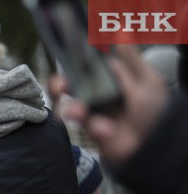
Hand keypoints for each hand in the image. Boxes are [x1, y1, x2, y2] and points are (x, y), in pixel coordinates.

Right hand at [61, 44, 168, 162]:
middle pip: (69, 84)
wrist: (151, 142)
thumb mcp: (146, 80)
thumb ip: (129, 59)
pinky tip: (107, 129)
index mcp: (109, 78)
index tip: (66, 58)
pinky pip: (83, 125)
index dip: (74, 61)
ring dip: (71, 108)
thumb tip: (119, 32)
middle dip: (59, 84)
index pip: (87, 65)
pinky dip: (95, 126)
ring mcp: (91, 111)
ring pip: (69, 104)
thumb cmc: (153, 110)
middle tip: (60, 87)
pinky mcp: (89, 128)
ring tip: (78, 113)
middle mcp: (96, 93)